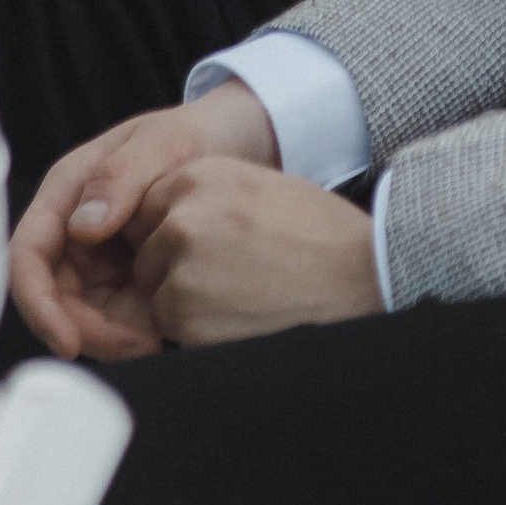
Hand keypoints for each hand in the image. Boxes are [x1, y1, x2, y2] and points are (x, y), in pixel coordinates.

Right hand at [8, 84, 277, 358]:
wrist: (240, 142)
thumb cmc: (197, 132)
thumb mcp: (165, 142)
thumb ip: (121, 176)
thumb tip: (81, 226)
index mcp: (69, 191)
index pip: (30, 254)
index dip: (39, 303)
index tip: (68, 342)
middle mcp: (75, 228)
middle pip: (55, 296)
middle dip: (86, 330)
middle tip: (136, 346)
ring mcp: (99, 257)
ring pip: (83, 315)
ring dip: (111, 339)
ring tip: (159, 341)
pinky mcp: (127, 279)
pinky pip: (117, 318)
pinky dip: (134, 334)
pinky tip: (166, 334)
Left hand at [129, 161, 382, 347]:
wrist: (358, 274)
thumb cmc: (317, 233)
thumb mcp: (257, 186)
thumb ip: (204, 196)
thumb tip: (167, 218)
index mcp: (198, 177)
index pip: (148, 207)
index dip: (171, 232)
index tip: (200, 245)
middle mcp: (182, 219)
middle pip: (147, 251)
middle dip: (172, 267)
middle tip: (225, 274)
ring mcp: (182, 270)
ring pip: (156, 291)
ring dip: (184, 300)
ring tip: (238, 293)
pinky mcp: (189, 318)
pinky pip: (171, 326)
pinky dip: (198, 327)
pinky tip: (240, 314)